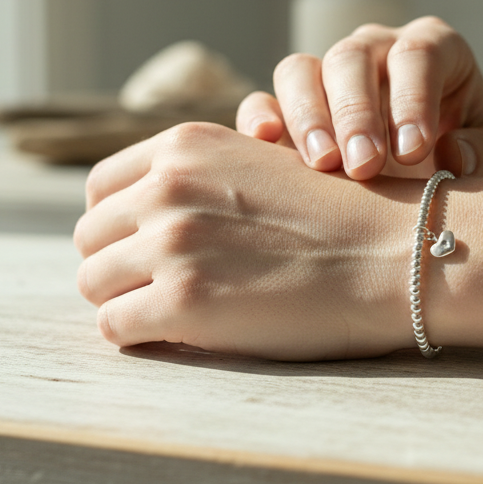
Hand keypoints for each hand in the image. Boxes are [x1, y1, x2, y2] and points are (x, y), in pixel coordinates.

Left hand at [74, 122, 414, 358]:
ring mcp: (171, 243)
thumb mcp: (258, 162)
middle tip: (158, 289)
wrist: (391, 253)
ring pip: (94, 283)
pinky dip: (139, 337)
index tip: (143, 250)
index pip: (100, 189)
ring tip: (170, 314)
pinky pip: (115, 328)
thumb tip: (138, 209)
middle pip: (90, 237)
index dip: (117, 226)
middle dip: (117, 266)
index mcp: (183, 145)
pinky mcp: (182, 301)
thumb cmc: (335, 216)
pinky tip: (180, 336)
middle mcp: (167, 186)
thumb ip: (197, 176)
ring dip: (125, 303)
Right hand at [236, 16, 482, 180]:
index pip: (419, 54)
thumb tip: (452, 156)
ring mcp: (331, 76)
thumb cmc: (476, 157)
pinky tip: (265, 146)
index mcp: (435, 49)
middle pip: (353, 58)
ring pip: (302, 71)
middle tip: (364, 166)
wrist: (443, 173)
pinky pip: (265, 101)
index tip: (415, 152)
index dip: (413, 99)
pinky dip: (260, 119)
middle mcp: (378, 50)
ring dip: (307, 116)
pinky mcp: (294, 109)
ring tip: (322, 165)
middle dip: (356, 112)